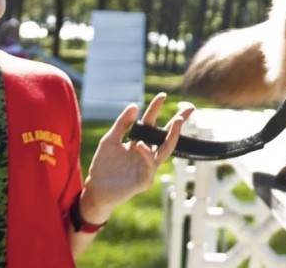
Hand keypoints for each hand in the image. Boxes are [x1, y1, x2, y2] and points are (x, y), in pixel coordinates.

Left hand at [79, 93, 194, 224]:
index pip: (151, 123)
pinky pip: (150, 165)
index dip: (156, 109)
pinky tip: (141, 145)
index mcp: (139, 142)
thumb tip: (135, 105)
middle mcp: (147, 153)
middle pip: (166, 136)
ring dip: (172, 136)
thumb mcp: (110, 140)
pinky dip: (146, 155)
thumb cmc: (103, 166)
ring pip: (166, 150)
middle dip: (178, 123)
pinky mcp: (145, 179)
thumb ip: (122, 124)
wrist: (96, 189)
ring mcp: (148, 166)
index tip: (162, 95)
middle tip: (189, 109)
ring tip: (178, 122)